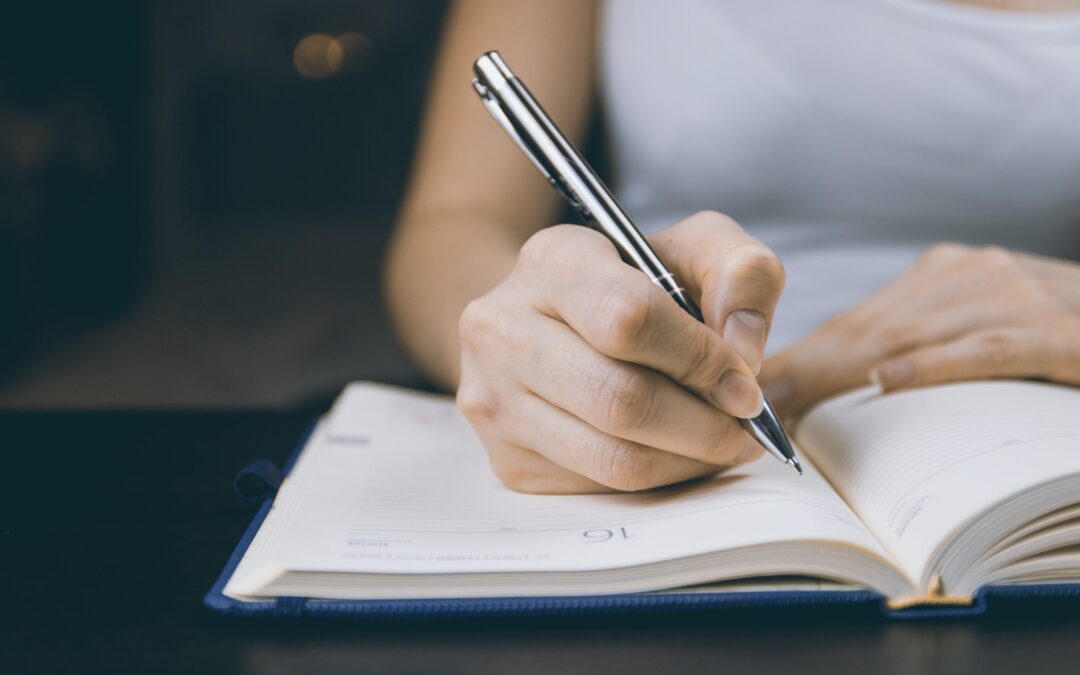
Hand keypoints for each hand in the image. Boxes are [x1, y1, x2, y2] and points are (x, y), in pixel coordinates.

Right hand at [457, 211, 785, 492]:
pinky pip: (601, 489)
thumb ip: (741, 274)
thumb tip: (743, 350)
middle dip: (704, 424)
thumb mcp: (693, 252)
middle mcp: (502, 328)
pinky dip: (658, 479)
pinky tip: (675, 452)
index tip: (744, 383)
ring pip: (615, 458)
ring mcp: (495, 400)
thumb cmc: (634, 287)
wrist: (551, 324)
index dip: (700, 359)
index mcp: (552, 261)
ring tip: (720, 442)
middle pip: (621, 400)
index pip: (629, 319)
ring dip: (689, 460)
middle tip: (743, 426)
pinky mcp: (507, 460)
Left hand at [760, 243, 1079, 424]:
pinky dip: (936, 364)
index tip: (749, 389)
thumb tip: (854, 390)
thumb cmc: (1058, 333)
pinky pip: (988, 348)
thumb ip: (927, 343)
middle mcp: (970, 276)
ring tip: (786, 403)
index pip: (858, 322)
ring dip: (842, 373)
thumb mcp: (985, 323)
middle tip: (745, 403)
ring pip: (912, 336)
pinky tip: (890, 380)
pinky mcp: (1060, 329)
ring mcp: (1014, 296)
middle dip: (802, 369)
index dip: (800, 357)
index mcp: (946, 277)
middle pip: (869, 329)